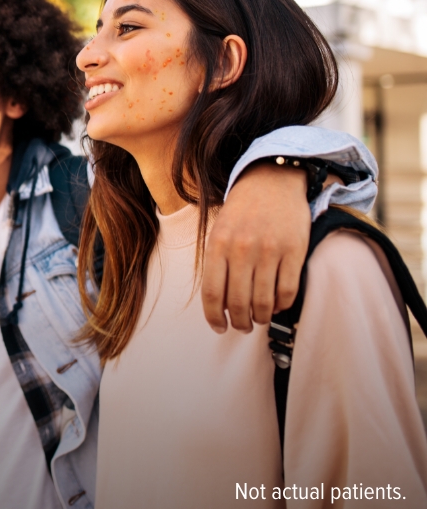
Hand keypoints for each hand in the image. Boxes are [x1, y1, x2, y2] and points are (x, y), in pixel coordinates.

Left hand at [201, 163, 309, 333]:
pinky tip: (276, 304)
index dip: (214, 317)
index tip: (219, 327)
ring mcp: (270, 251)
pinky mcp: (295, 251)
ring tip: (258, 318)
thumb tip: (219, 305)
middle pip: (239, 303)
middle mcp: (242, 249)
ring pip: (264, 302)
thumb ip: (217, 265)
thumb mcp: (218, 232)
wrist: (271, 181)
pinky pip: (288, 291)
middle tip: (242, 326)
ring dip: (260, 318)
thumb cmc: (241, 212)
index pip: (213, 293)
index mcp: (218, 245)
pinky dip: (281, 305)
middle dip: (240, 322)